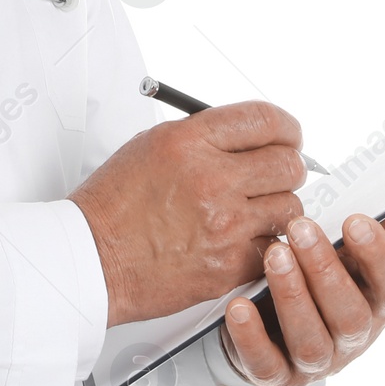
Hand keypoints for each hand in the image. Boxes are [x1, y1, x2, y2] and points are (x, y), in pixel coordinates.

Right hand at [69, 102, 310, 326]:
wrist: (94, 256)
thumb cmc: (114, 204)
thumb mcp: (152, 145)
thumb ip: (203, 138)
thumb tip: (246, 138)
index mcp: (189, 141)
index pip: (264, 120)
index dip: (286, 128)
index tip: (289, 136)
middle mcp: (211, 179)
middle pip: (288, 164)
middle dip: (286, 168)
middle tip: (275, 175)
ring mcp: (224, 224)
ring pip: (290, 208)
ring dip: (277, 209)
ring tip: (253, 212)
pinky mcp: (229, 264)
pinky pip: (274, 248)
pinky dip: (264, 245)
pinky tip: (241, 240)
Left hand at [218, 186, 384, 385]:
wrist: (273, 321)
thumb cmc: (321, 277)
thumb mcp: (353, 251)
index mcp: (375, 303)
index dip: (379, 257)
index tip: (355, 221)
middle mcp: (350, 338)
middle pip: (349, 316)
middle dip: (326, 270)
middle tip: (300, 227)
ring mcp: (314, 362)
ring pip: (310, 341)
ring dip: (293, 297)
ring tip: (274, 255)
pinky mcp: (273, 375)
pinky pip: (264, 365)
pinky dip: (251, 338)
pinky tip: (239, 306)